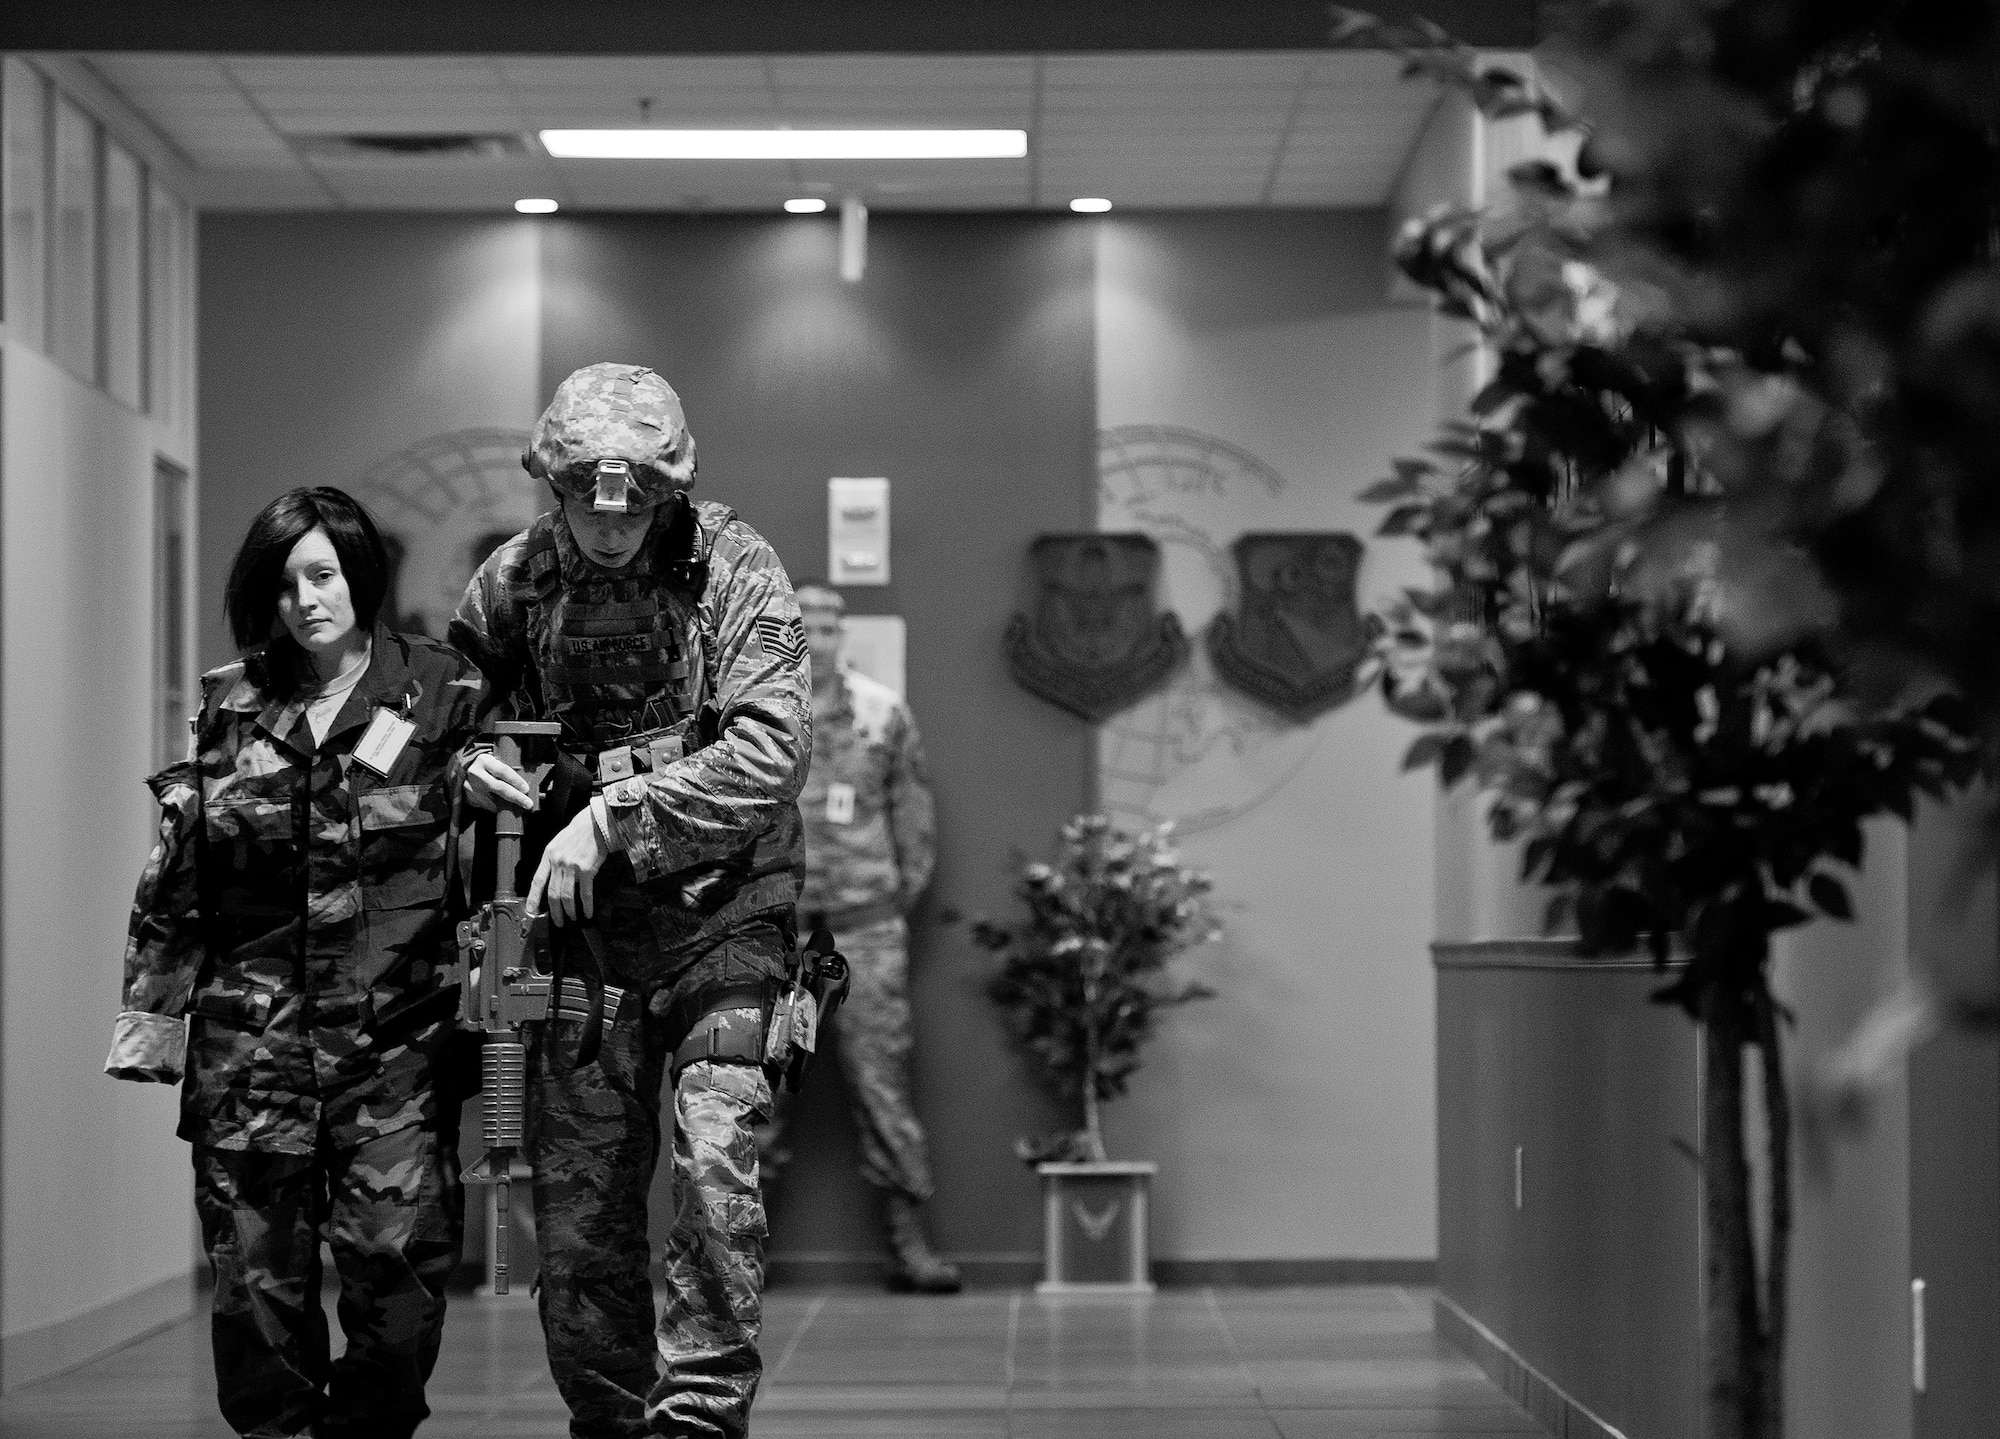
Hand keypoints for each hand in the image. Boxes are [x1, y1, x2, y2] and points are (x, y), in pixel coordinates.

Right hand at [464, 751, 536, 811]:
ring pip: (492, 800)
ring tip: (515, 806)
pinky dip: (494, 806)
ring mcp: (470, 786)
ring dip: (505, 805)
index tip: (526, 789)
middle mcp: (477, 773)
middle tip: (528, 804)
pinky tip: (499, 804)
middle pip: (499, 788)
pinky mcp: (467, 796)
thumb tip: (523, 786)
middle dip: (516, 797)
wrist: (463, 768)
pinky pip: (485, 805)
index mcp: (485, 761)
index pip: (503, 771)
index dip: (516, 781)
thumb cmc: (485, 765)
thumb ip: (505, 772)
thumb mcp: (494, 762)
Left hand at [527, 807, 608, 926]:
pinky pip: (585, 893)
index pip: (538, 880)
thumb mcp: (558, 843)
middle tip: (557, 921)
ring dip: (569, 910)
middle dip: (554, 911)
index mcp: (548, 855)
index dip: (533, 897)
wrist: (595, 823)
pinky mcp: (587, 870)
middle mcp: (558, 862)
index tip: (531, 910)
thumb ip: (553, 860)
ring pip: (567, 895)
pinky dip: (586, 905)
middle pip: (553, 892)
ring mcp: (572, 866)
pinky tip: (587, 912)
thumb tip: (552, 879)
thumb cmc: (578, 832)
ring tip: (572, 918)